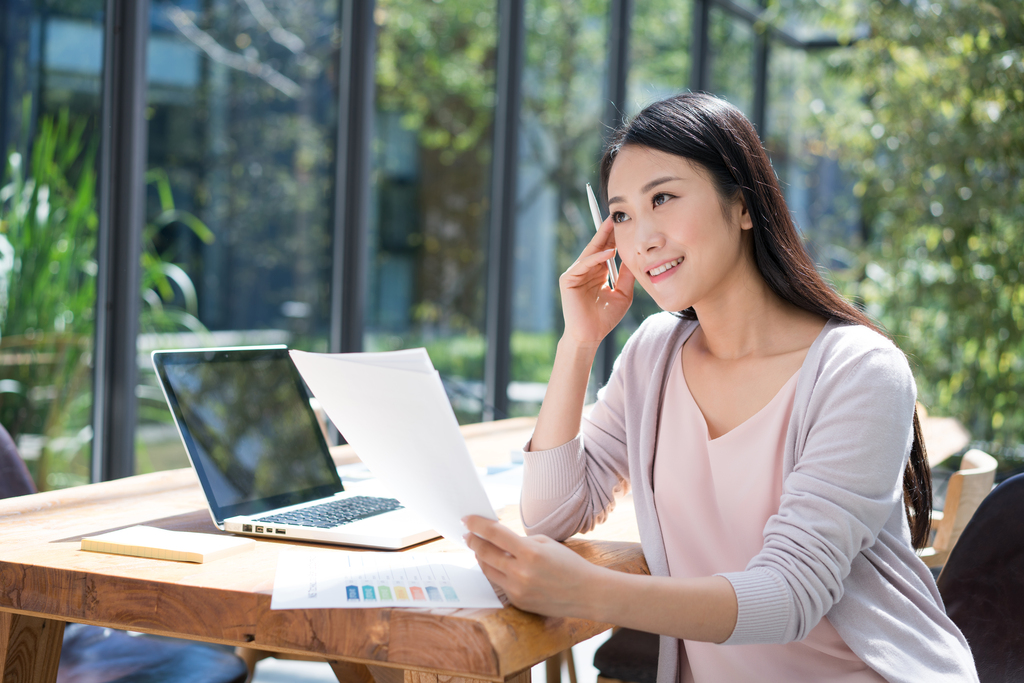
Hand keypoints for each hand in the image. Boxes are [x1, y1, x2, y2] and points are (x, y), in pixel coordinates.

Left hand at [463, 515, 602, 617]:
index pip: (494, 534)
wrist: (586, 593)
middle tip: (468, 534)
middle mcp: (521, 572)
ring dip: (480, 557)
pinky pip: (499, 584)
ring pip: (488, 570)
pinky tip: (495, 565)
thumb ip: (520, 541)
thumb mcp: (546, 543)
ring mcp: (518, 589)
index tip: (466, 519)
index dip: (477, 525)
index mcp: (530, 552)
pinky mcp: (518, 602)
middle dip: (473, 541)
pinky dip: (495, 572)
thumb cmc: (568, 564)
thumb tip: (497, 540)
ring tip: (478, 548)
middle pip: (485, 553)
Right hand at [558, 216, 635, 346]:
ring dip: (602, 239)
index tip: (625, 224)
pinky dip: (596, 258)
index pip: (606, 250)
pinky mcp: (568, 280)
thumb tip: (636, 258)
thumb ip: (627, 276)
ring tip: (613, 225)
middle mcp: (585, 271)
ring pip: (590, 253)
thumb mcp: (623, 294)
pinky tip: (610, 252)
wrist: (590, 335)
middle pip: (597, 247)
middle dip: (606, 232)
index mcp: (597, 273)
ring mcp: (575, 274)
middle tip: (616, 215)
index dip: (614, 238)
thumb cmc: (605, 318)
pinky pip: (584, 264)